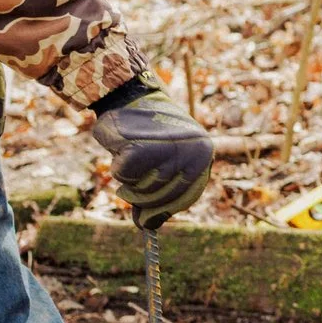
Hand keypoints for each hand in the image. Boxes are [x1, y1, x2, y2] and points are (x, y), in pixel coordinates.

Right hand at [89, 90, 214, 229]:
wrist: (131, 95)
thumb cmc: (148, 132)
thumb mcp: (163, 161)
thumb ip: (159, 191)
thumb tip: (147, 226)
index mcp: (204, 156)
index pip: (183, 199)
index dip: (163, 210)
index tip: (148, 217)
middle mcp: (192, 153)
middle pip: (160, 198)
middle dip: (141, 198)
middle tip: (128, 187)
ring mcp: (168, 150)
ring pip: (141, 189)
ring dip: (129, 181)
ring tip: (130, 157)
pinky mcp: (141, 147)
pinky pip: (124, 176)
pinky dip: (117, 168)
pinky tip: (121, 150)